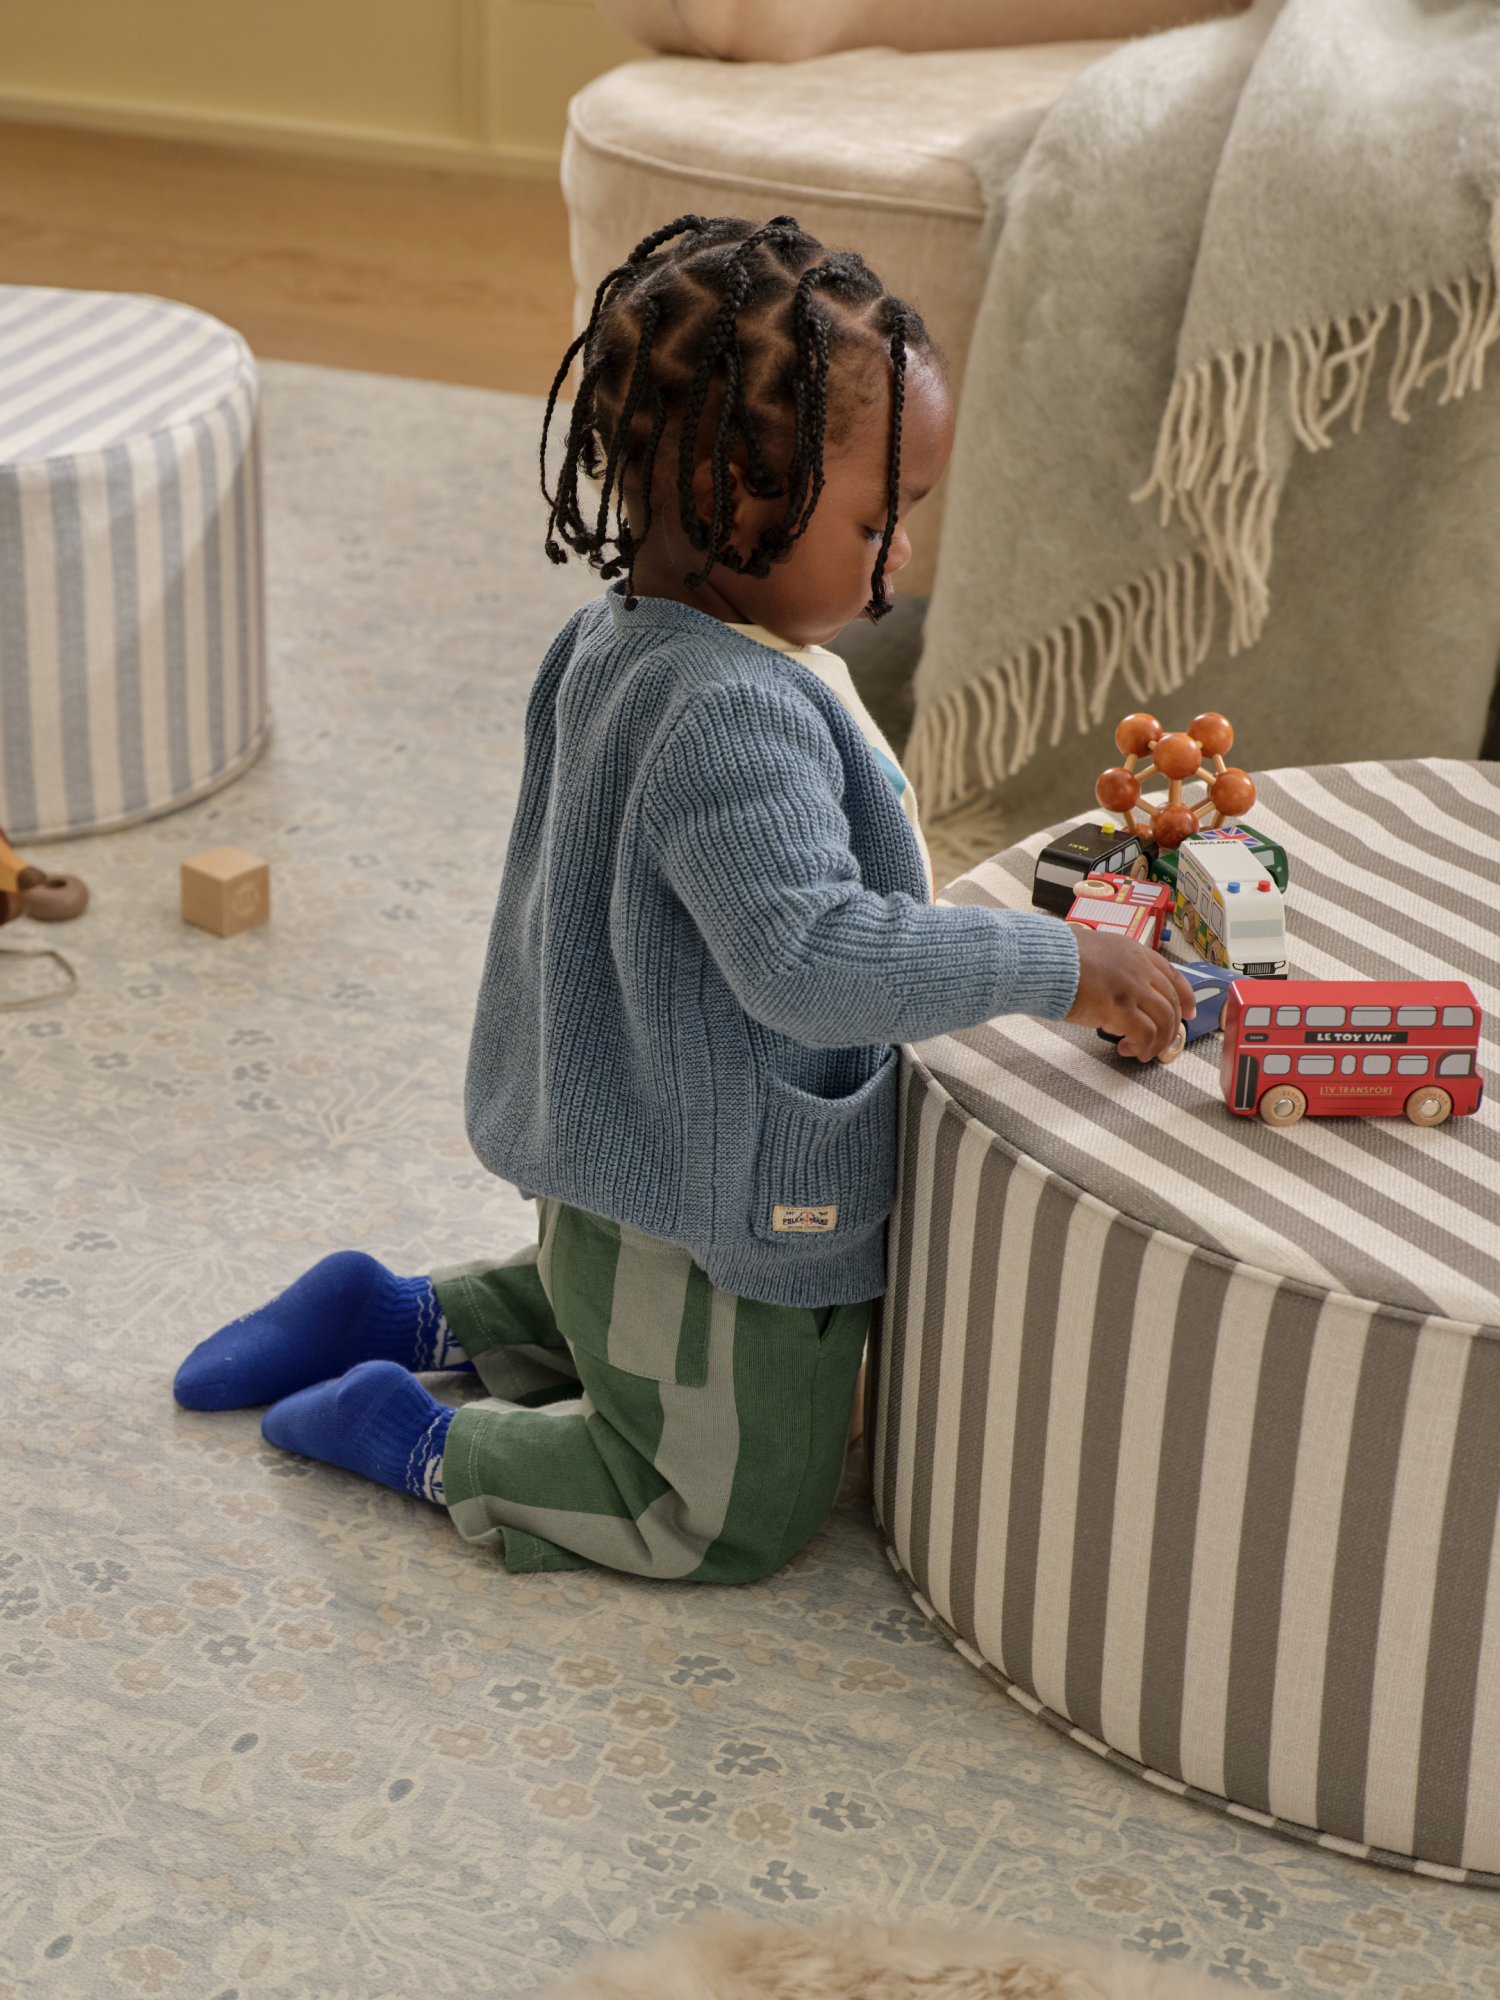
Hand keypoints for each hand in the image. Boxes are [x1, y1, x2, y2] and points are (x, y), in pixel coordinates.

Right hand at [1064, 925, 1194, 1061]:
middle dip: (1171, 1027)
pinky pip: (1145, 1033)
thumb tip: (1115, 994)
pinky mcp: (1120, 1008)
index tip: (1188, 1012)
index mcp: (1134, 952)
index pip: (1172, 974)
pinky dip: (1144, 1046)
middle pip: (1172, 1001)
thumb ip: (1113, 971)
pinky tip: (1134, 1052)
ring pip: (1164, 1019)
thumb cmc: (1058, 959)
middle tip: (1162, 1042)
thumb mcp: (1096, 954)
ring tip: (1144, 1052)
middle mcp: (1139, 968)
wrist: (1044, 960)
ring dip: (1158, 1041)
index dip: (1185, 996)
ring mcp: (1132, 987)